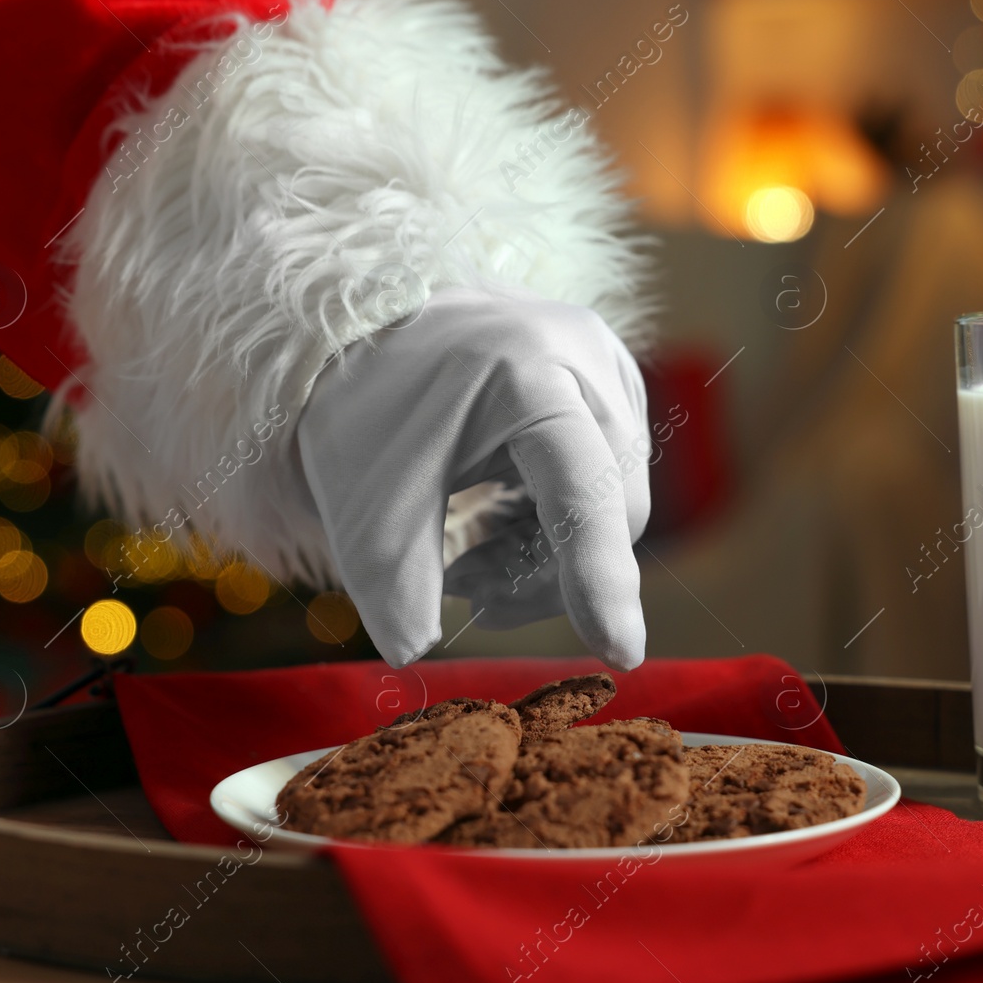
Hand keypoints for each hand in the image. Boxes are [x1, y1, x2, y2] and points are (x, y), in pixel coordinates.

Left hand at [298, 286, 649, 669]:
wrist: (365, 329)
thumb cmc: (364, 411)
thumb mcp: (365, 508)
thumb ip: (396, 588)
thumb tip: (414, 654)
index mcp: (527, 372)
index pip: (582, 489)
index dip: (599, 576)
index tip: (619, 654)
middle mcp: (585, 356)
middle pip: (610, 508)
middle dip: (549, 574)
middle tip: (468, 591)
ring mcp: (605, 364)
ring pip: (615, 500)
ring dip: (551, 553)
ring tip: (470, 563)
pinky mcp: (607, 382)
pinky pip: (607, 476)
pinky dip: (558, 521)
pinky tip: (498, 528)